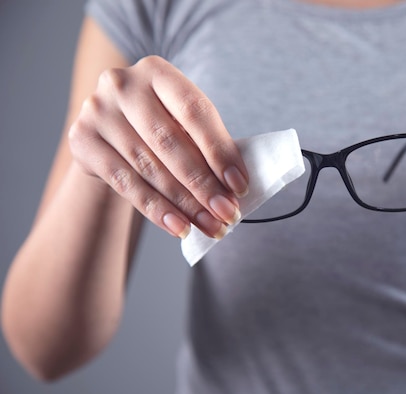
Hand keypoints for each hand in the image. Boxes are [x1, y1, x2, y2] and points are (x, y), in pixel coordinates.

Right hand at [68, 55, 247, 238]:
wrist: (110, 133)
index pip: (195, 112)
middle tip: (228, 213)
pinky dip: (157, 210)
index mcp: (157, 71)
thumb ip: (206, 144)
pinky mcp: (82, 141)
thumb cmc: (160, 126)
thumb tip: (235, 187)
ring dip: (185, 204)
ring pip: (149, 167)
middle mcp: (122, 84)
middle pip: (170, 142)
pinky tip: (180, 227)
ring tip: (211, 226)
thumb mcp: (183, 123)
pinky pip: (126, 183)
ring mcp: (97, 111)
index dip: (220, 151)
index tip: (240, 185)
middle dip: (204, 185)